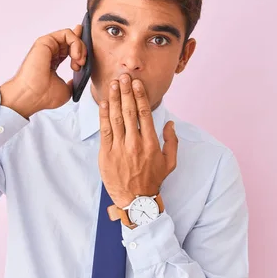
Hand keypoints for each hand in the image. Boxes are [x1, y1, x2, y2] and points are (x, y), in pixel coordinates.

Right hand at [0, 25, 86, 117]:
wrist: (32, 96)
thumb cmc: (44, 96)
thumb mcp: (66, 90)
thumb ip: (72, 82)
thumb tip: (77, 80)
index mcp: (53, 62)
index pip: (69, 48)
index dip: (81, 48)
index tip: (86, 57)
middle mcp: (50, 52)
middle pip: (72, 41)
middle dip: (83, 51)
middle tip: (81, 65)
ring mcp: (47, 46)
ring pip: (71, 36)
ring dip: (80, 47)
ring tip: (79, 61)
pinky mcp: (45, 41)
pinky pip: (67, 34)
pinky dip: (76, 42)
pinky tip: (76, 55)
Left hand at [98, 74, 177, 207]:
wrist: (135, 200)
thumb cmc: (153, 181)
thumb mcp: (170, 162)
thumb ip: (172, 141)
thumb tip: (170, 123)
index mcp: (151, 143)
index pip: (144, 114)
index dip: (140, 96)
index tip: (136, 84)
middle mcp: (135, 143)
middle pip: (129, 111)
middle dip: (126, 92)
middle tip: (123, 76)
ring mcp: (119, 148)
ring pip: (116, 118)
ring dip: (114, 99)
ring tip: (113, 84)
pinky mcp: (106, 153)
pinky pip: (105, 130)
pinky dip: (104, 115)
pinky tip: (104, 103)